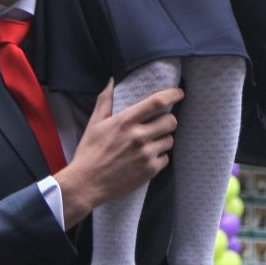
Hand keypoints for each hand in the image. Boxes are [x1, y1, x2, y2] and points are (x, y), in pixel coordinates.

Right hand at [52, 81, 179, 225]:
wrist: (87, 183)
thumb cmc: (89, 152)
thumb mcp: (95, 123)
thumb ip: (105, 100)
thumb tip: (112, 81)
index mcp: (126, 121)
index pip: (157, 102)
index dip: (172, 95)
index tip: (178, 93)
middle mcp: (139, 137)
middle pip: (170, 121)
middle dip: (167, 120)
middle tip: (159, 123)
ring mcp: (146, 154)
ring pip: (169, 140)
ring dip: (162, 139)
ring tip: (150, 142)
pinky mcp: (149, 171)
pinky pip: (165, 159)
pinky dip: (158, 157)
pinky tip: (146, 158)